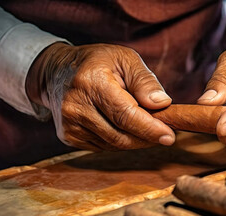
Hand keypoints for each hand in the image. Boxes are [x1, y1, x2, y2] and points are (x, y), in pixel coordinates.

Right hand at [26, 43, 174, 150]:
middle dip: (147, 138)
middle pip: (120, 135)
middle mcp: (76, 106)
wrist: (56, 71)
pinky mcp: (68, 136)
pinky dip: (120, 140)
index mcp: (91, 82)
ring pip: (114, 144)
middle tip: (165, 134)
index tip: (169, 135)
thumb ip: (144, 81)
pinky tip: (123, 126)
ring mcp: (69, 124)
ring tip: (145, 125)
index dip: (149, 128)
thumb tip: (162, 103)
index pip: (125, 114)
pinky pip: (103, 146)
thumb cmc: (97, 62)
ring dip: (135, 140)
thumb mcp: (125, 59)